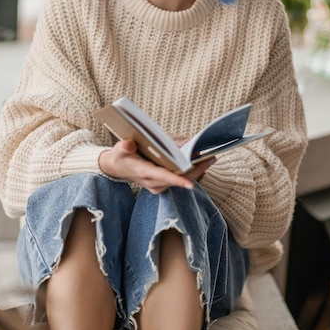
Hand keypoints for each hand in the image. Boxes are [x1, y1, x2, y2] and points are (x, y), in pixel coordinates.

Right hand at [99, 140, 215, 194]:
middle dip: (195, 169)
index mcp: (143, 172)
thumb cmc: (121, 156)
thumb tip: (131, 144)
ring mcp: (159, 185)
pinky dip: (190, 170)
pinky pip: (180, 178)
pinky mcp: (163, 184)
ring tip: (209, 157)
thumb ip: (125, 146)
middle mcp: (153, 182)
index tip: (190, 184)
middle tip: (211, 157)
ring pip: (182, 179)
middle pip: (178, 178)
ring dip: (196, 169)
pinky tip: (200, 160)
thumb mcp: (119, 149)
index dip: (176, 180)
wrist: (118, 168)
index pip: (162, 177)